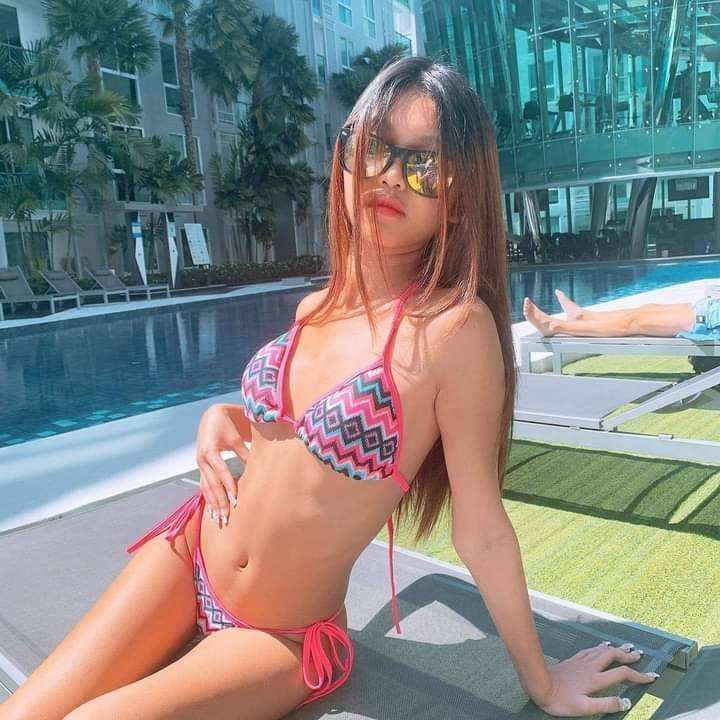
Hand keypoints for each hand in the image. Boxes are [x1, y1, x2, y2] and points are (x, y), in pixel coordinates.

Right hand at [196, 404, 249, 526]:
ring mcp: (200, 464)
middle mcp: (202, 459)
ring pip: (205, 488)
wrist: (211, 415)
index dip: (228, 486)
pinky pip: (204, 485)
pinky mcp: (201, 467)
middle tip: (226, 517)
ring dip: (212, 504)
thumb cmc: (226, 424)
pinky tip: (212, 509)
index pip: (220, 472)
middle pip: (211, 484)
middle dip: (219, 501)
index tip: (235, 500)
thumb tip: (256, 468)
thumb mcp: (236, 437)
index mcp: (209, 451)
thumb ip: (244, 453)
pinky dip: (208, 498)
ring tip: (218, 519)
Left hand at [532, 642, 658, 716]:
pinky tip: (602, 646)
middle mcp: (590, 667)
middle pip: (613, 656)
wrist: (539, 685)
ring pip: (602, 651)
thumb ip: (606, 704)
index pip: (622, 674)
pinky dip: (600, 647)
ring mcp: (580, 661)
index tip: (653, 676)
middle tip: (640, 655)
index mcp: (595, 679)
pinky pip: (590, 650)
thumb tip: (626, 701)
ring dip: (616, 649)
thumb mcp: (584, 708)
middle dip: (627, 655)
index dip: (639, 675)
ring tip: (627, 647)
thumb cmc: (560, 700)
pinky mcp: (572, 660)